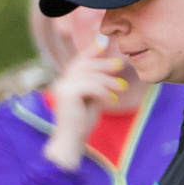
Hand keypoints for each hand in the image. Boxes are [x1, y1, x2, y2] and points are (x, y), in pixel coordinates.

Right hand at [43, 38, 133, 168]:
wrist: (71, 142)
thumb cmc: (82, 124)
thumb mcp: (92, 100)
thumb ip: (96, 86)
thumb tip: (108, 72)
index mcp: (66, 82)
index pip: (79, 61)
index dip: (91, 50)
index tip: (104, 42)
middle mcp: (62, 82)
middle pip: (85, 64)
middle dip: (104, 63)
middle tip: (120, 66)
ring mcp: (62, 87)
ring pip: (90, 75)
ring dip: (108, 80)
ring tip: (121, 88)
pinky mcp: (67, 94)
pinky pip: (90, 85)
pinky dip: (103, 91)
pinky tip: (111, 100)